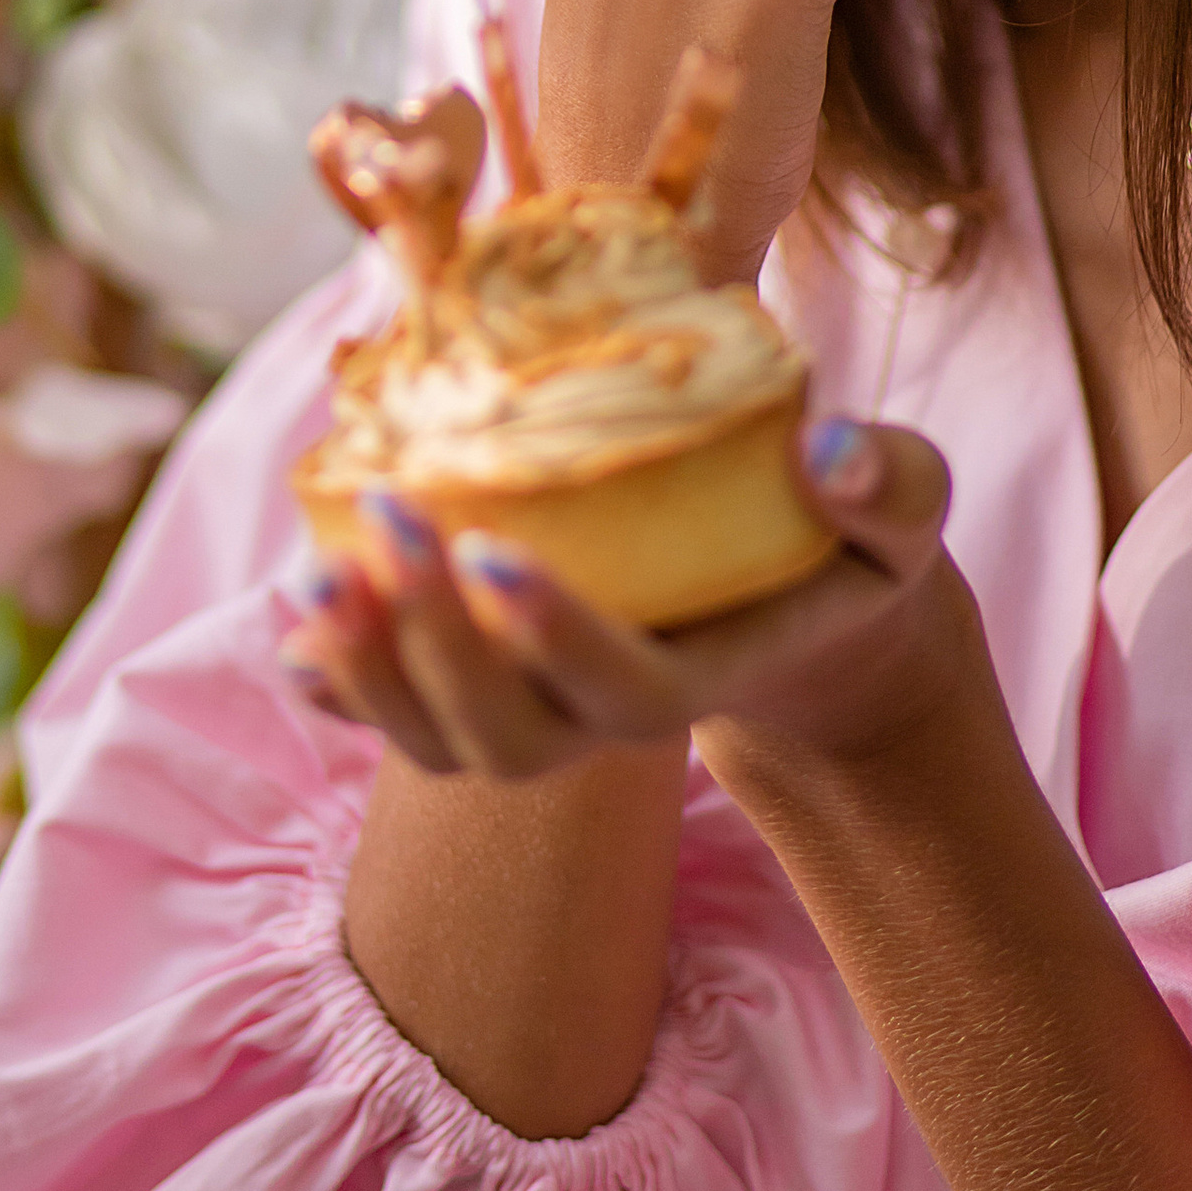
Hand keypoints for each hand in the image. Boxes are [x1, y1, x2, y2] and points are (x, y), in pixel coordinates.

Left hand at [278, 420, 981, 782]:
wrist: (794, 603)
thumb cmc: (847, 540)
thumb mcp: (902, 508)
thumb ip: (890, 485)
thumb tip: (829, 451)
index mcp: (704, 676)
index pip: (624, 691)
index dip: (553, 635)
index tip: (489, 546)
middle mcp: (604, 721)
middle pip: (506, 733)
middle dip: (437, 642)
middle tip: (388, 514)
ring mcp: (535, 718)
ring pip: (435, 739)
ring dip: (369, 665)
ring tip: (319, 572)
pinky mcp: (482, 689)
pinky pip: (396, 714)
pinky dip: (337, 686)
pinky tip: (289, 643)